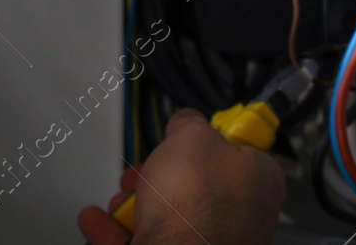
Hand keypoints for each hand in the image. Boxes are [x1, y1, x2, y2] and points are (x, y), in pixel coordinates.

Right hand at [77, 109, 284, 244]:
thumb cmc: (196, 202)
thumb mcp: (193, 136)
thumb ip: (190, 124)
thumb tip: (187, 122)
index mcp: (257, 181)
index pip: (239, 152)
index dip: (209, 140)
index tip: (188, 136)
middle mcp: (241, 216)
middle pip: (195, 185)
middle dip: (159, 175)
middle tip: (143, 169)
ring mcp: (212, 242)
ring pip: (170, 216)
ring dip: (135, 203)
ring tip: (119, 198)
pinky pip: (147, 242)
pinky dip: (118, 232)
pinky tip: (98, 220)